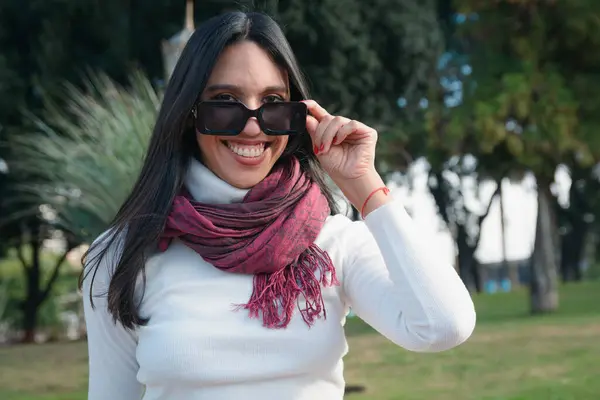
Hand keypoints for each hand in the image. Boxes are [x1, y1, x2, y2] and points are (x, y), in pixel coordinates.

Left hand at [303, 100, 390, 215]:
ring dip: (329, 134)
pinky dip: (342, 133)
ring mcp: (355, 129)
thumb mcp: (320, 148)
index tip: (303, 104)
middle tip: (319, 147)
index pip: (322, 115)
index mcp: (332, 131)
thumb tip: (307, 117)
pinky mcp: (367, 132)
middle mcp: (343, 128)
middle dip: (321, 132)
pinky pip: (351, 124)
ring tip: (328, 148)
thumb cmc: (336, 166)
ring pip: (338, 120)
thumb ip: (314, 133)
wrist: (349, 178)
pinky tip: (339, 142)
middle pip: (328, 118)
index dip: (313, 107)